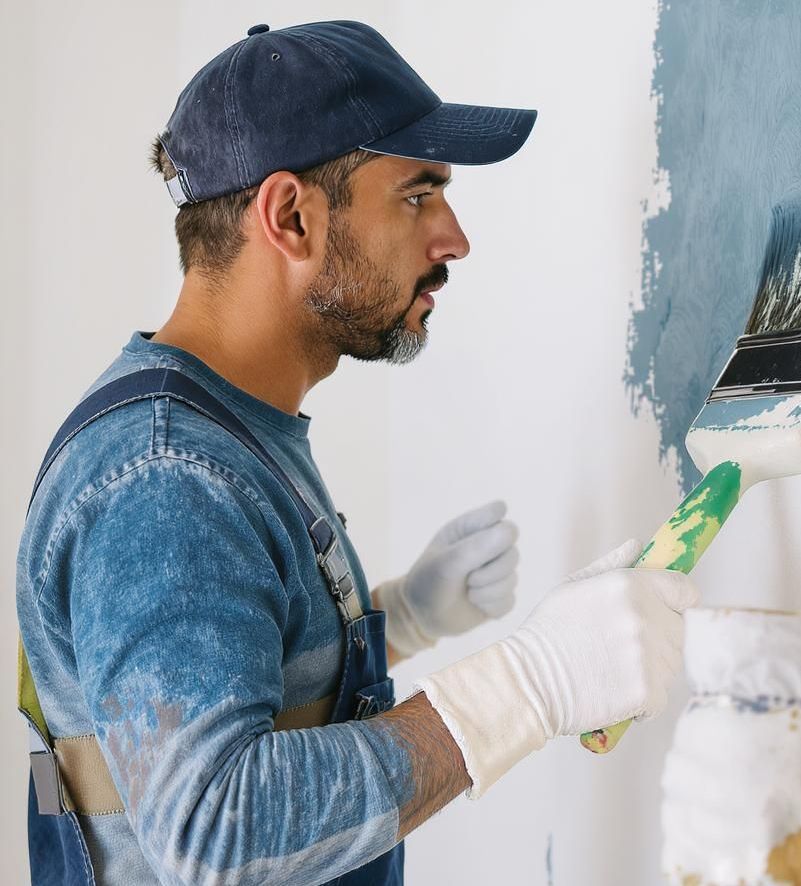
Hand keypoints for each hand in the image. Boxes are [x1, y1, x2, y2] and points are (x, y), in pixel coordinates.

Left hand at [373, 500, 518, 657]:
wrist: (421, 616)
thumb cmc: (428, 581)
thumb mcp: (447, 563)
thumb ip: (476, 547)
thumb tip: (508, 531)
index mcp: (469, 528)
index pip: (498, 513)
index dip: (497, 527)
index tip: (484, 540)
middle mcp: (487, 546)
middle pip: (512, 551)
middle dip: (492, 570)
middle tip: (469, 578)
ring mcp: (495, 572)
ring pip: (512, 578)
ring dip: (489, 591)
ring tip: (469, 593)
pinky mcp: (500, 596)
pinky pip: (510, 600)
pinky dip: (492, 606)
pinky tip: (476, 605)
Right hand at [415, 539, 698, 796]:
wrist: (528, 681)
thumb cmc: (547, 632)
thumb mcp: (573, 587)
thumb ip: (611, 565)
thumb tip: (637, 545)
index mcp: (630, 585)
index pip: (685, 590)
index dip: (676, 601)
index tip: (665, 611)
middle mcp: (644, 616)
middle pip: (679, 630)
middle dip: (658, 639)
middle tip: (620, 648)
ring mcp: (648, 655)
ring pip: (671, 664)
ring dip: (650, 670)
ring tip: (612, 670)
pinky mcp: (647, 691)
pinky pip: (661, 697)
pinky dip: (643, 702)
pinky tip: (614, 693)